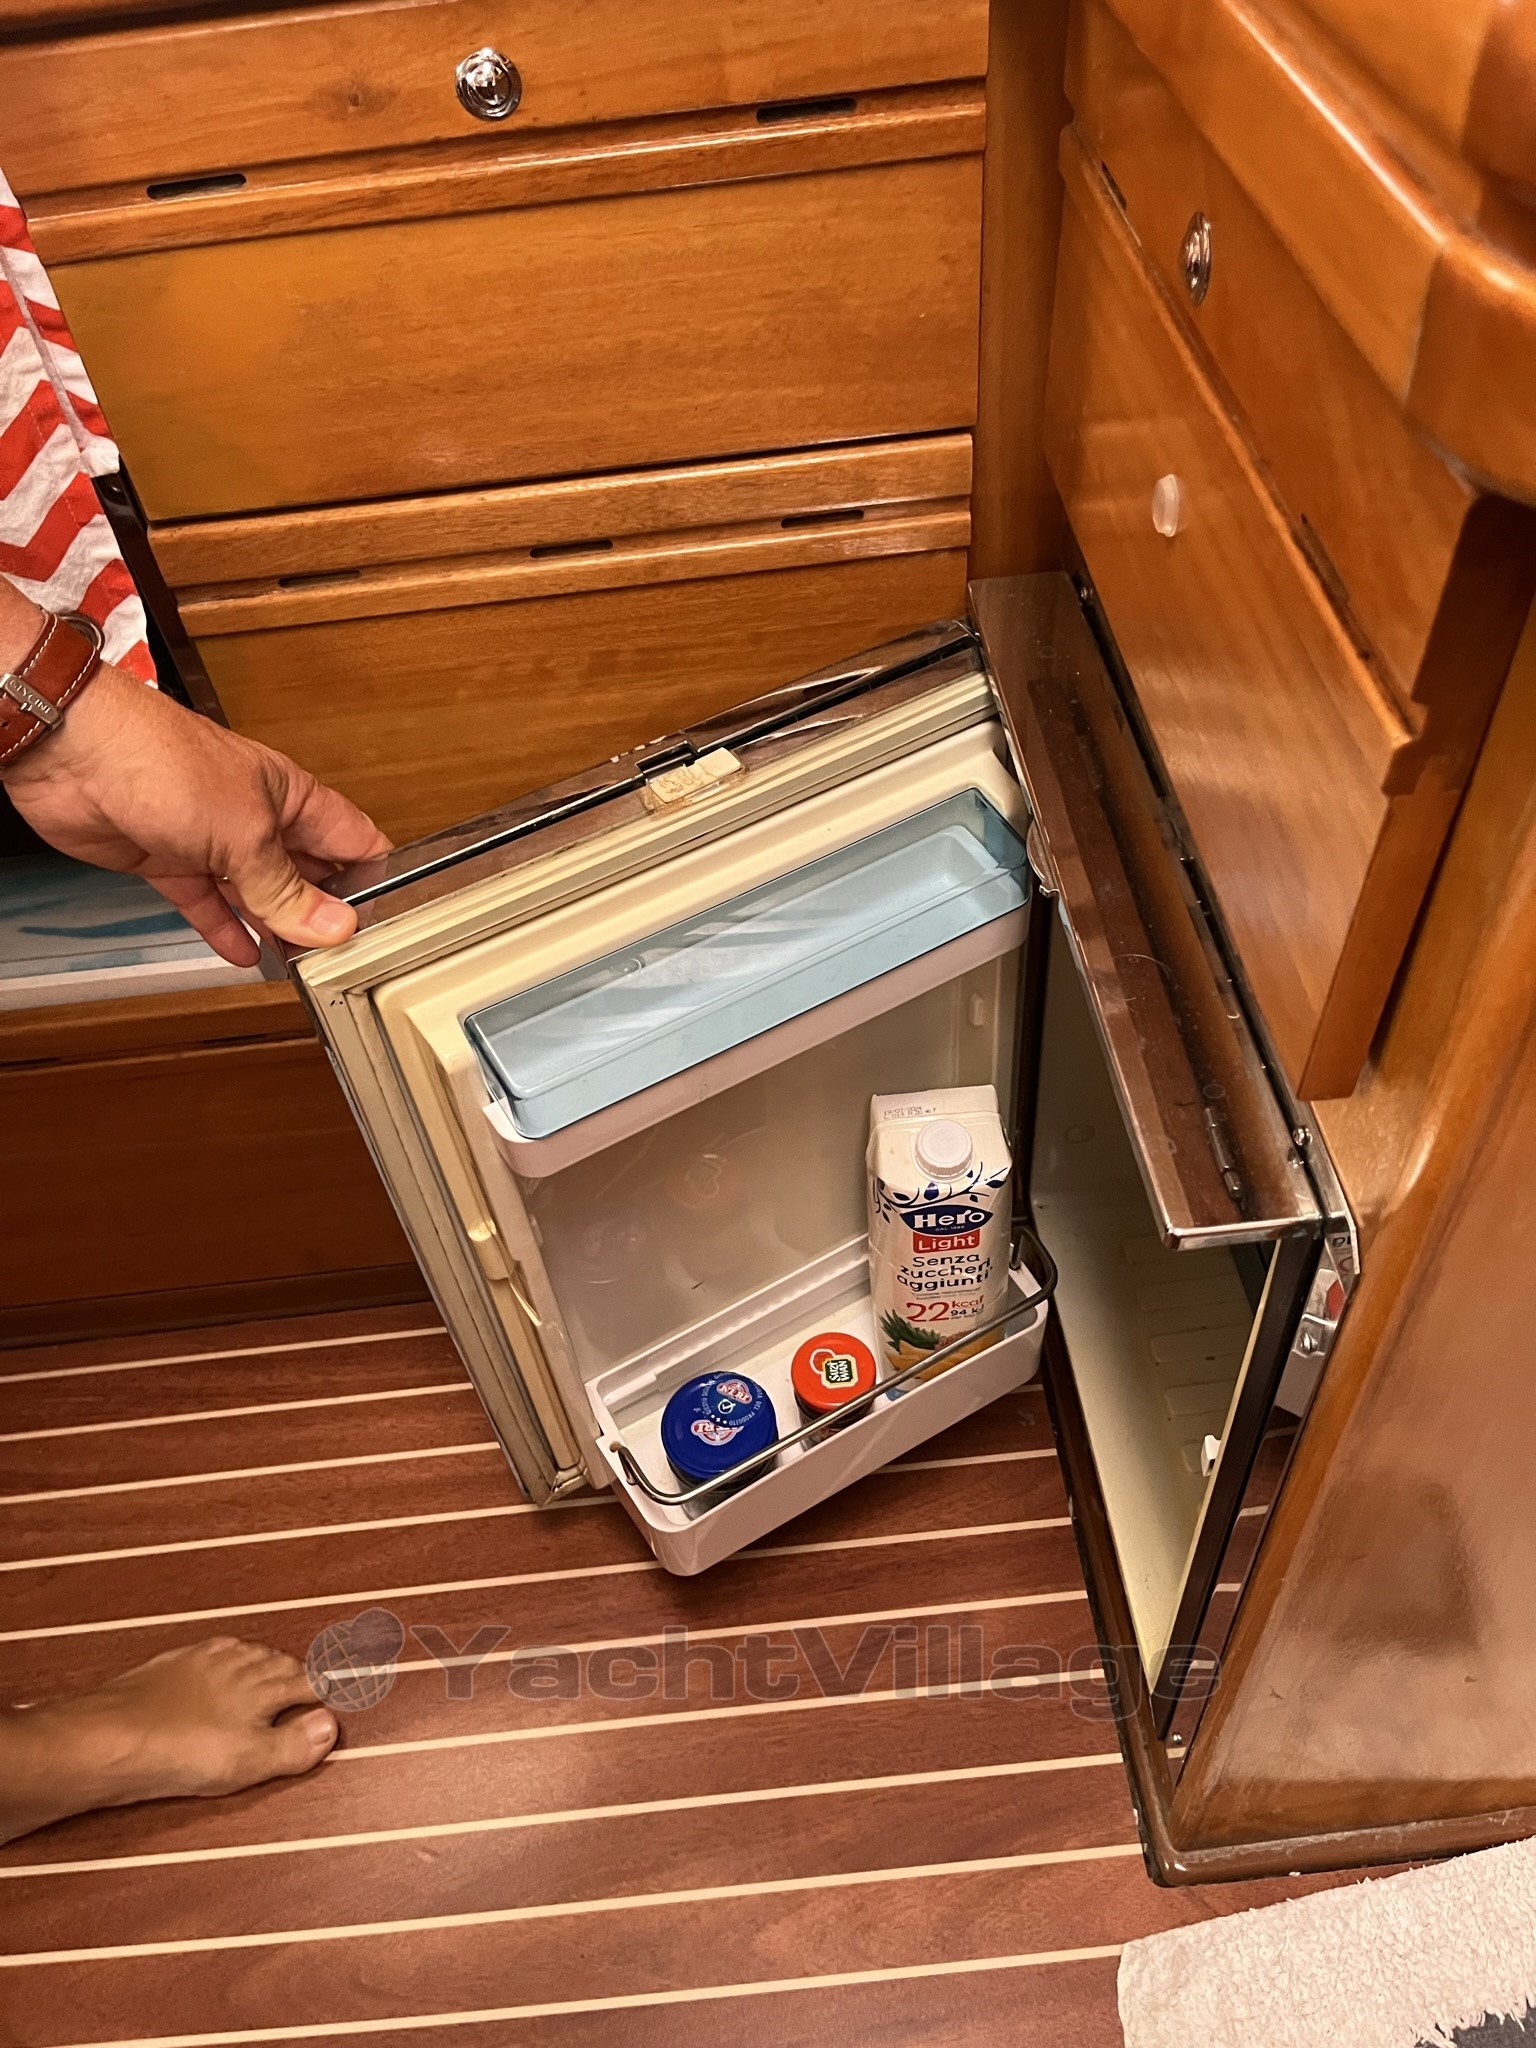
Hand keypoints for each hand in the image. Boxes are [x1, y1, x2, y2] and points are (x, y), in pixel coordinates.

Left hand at [2, 661, 390, 966]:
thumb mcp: (245, 834)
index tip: (387, 920)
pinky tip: (245, 954)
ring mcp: (212, 839)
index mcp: (290, 797)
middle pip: (306, 872)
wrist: (74, 754)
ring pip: (258, 893)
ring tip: (300, 965)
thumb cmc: (161, 760)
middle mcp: (256, 817)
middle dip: (324, 912)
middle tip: (342, 956)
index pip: (352, 839)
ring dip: (277, 927)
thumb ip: (286, 888)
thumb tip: (332, 926)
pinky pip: (207, 902)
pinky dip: (225, 928)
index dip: (375, 877)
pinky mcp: (169, 859)